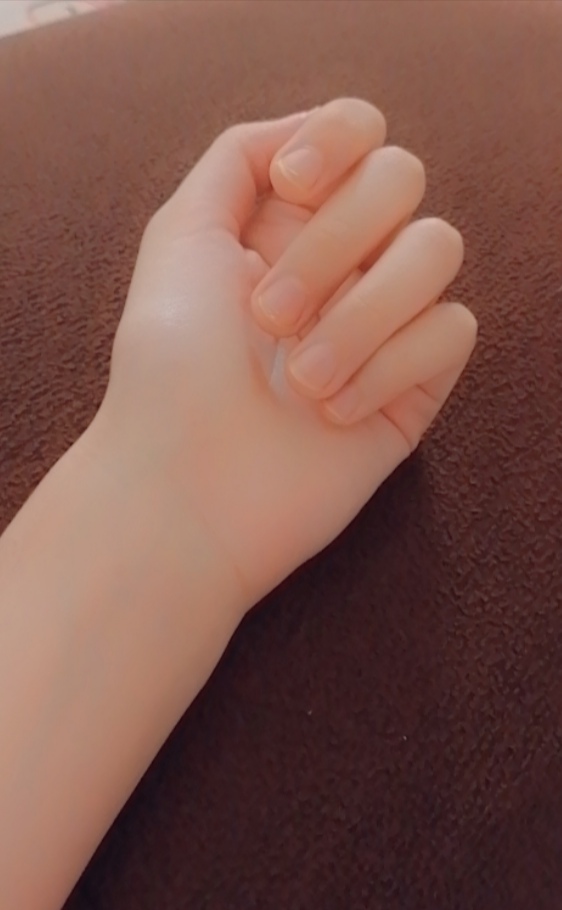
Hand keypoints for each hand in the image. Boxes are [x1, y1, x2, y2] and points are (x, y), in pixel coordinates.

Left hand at [94, 99, 476, 608]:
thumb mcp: (181, 237)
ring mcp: (383, 324)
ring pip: (439, 251)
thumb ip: (239, 159)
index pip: (361, 133)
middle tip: (268, 317)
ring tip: (302, 381)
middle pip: (403, 179)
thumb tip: (305, 133)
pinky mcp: (416, 386)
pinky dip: (390, 369)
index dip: (340, 141)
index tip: (292, 187)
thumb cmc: (170, 370)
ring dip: (362, 315)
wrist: (188, 487)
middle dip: (334, 243)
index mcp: (287, 224)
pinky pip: (452, 331)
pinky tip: (334, 415)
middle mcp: (342, 264)